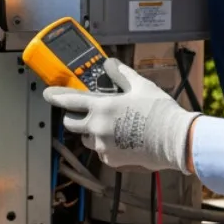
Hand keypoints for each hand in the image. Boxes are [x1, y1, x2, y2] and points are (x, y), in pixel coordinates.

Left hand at [43, 59, 199, 172]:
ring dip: (92, 132)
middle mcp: (97, 128)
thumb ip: (120, 74)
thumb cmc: (158, 111)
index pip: (70, 101)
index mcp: (101, 107)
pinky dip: (107, 145)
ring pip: (87, 138)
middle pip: (71, 124)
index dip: (56, 97)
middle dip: (74, 117)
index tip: (48, 94)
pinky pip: (102, 151)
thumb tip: (110, 64)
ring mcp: (103, 146)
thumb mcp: (140, 86)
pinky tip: (123, 139)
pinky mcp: (111, 160)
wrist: (174, 139)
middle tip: (86, 113)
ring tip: (112, 126)